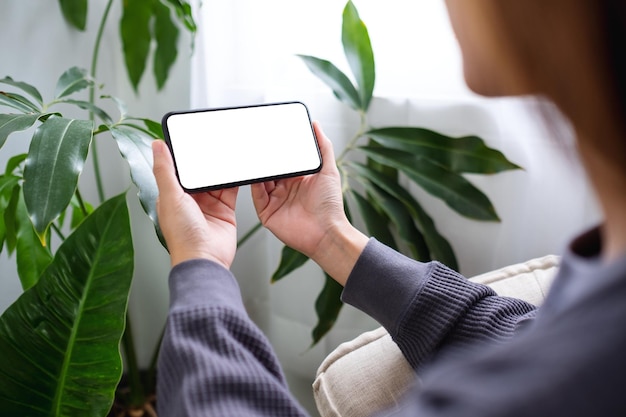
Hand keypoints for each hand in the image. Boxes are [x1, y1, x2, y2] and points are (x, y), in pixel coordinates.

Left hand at [152, 140, 238, 268]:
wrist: (206, 259)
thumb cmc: (183, 236)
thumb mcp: (170, 197)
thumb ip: (165, 170)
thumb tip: (156, 146)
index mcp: (172, 196)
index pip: (177, 169)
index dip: (183, 155)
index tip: (189, 138)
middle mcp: (190, 201)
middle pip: (199, 173)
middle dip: (205, 160)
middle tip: (211, 141)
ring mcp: (209, 206)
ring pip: (216, 180)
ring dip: (220, 168)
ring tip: (226, 151)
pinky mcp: (225, 210)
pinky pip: (231, 190)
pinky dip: (235, 180)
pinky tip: (237, 169)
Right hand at [251, 122, 367, 283]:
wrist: (326, 232)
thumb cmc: (331, 205)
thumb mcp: (329, 170)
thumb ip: (323, 147)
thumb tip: (317, 125)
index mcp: (299, 179)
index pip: (284, 161)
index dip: (277, 150)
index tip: (271, 136)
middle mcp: (286, 189)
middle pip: (270, 170)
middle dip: (264, 159)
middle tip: (257, 144)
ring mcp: (276, 201)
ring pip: (261, 182)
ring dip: (257, 170)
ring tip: (252, 157)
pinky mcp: (267, 213)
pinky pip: (257, 197)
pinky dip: (254, 186)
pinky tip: (254, 175)